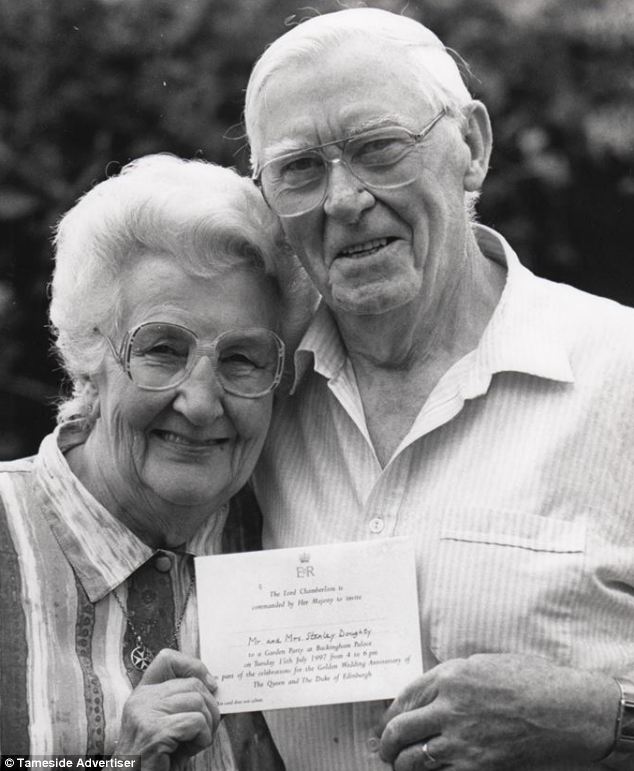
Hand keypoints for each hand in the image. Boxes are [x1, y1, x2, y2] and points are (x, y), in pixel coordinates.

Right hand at [115, 649, 219, 770]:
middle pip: (192, 683)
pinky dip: (203, 737)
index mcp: (143, 694)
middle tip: (207, 728)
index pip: (167, 659)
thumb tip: (215, 687)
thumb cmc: (156, 760)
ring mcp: (146, 714)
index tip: (210, 684)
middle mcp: (141, 700)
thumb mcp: (169, 725)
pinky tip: (191, 749)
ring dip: (208, 725)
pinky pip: (196, 722)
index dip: (193, 665)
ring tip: (197, 741)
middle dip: (210, 706)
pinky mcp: (155, 732)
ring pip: (197, 701)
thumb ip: (184, 704)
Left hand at [376, 653, 618, 769]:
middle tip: (384, 748)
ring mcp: (460, 740)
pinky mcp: (475, 767)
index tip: (386, 722)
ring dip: (401, 763)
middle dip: (386, 742)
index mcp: (450, 676)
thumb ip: (453, 678)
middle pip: (399, 728)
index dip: (390, 713)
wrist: (566, 711)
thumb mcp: (485, 665)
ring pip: (412, 758)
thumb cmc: (532, 682)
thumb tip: (431, 691)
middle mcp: (449, 706)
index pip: (404, 696)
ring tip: (399, 765)